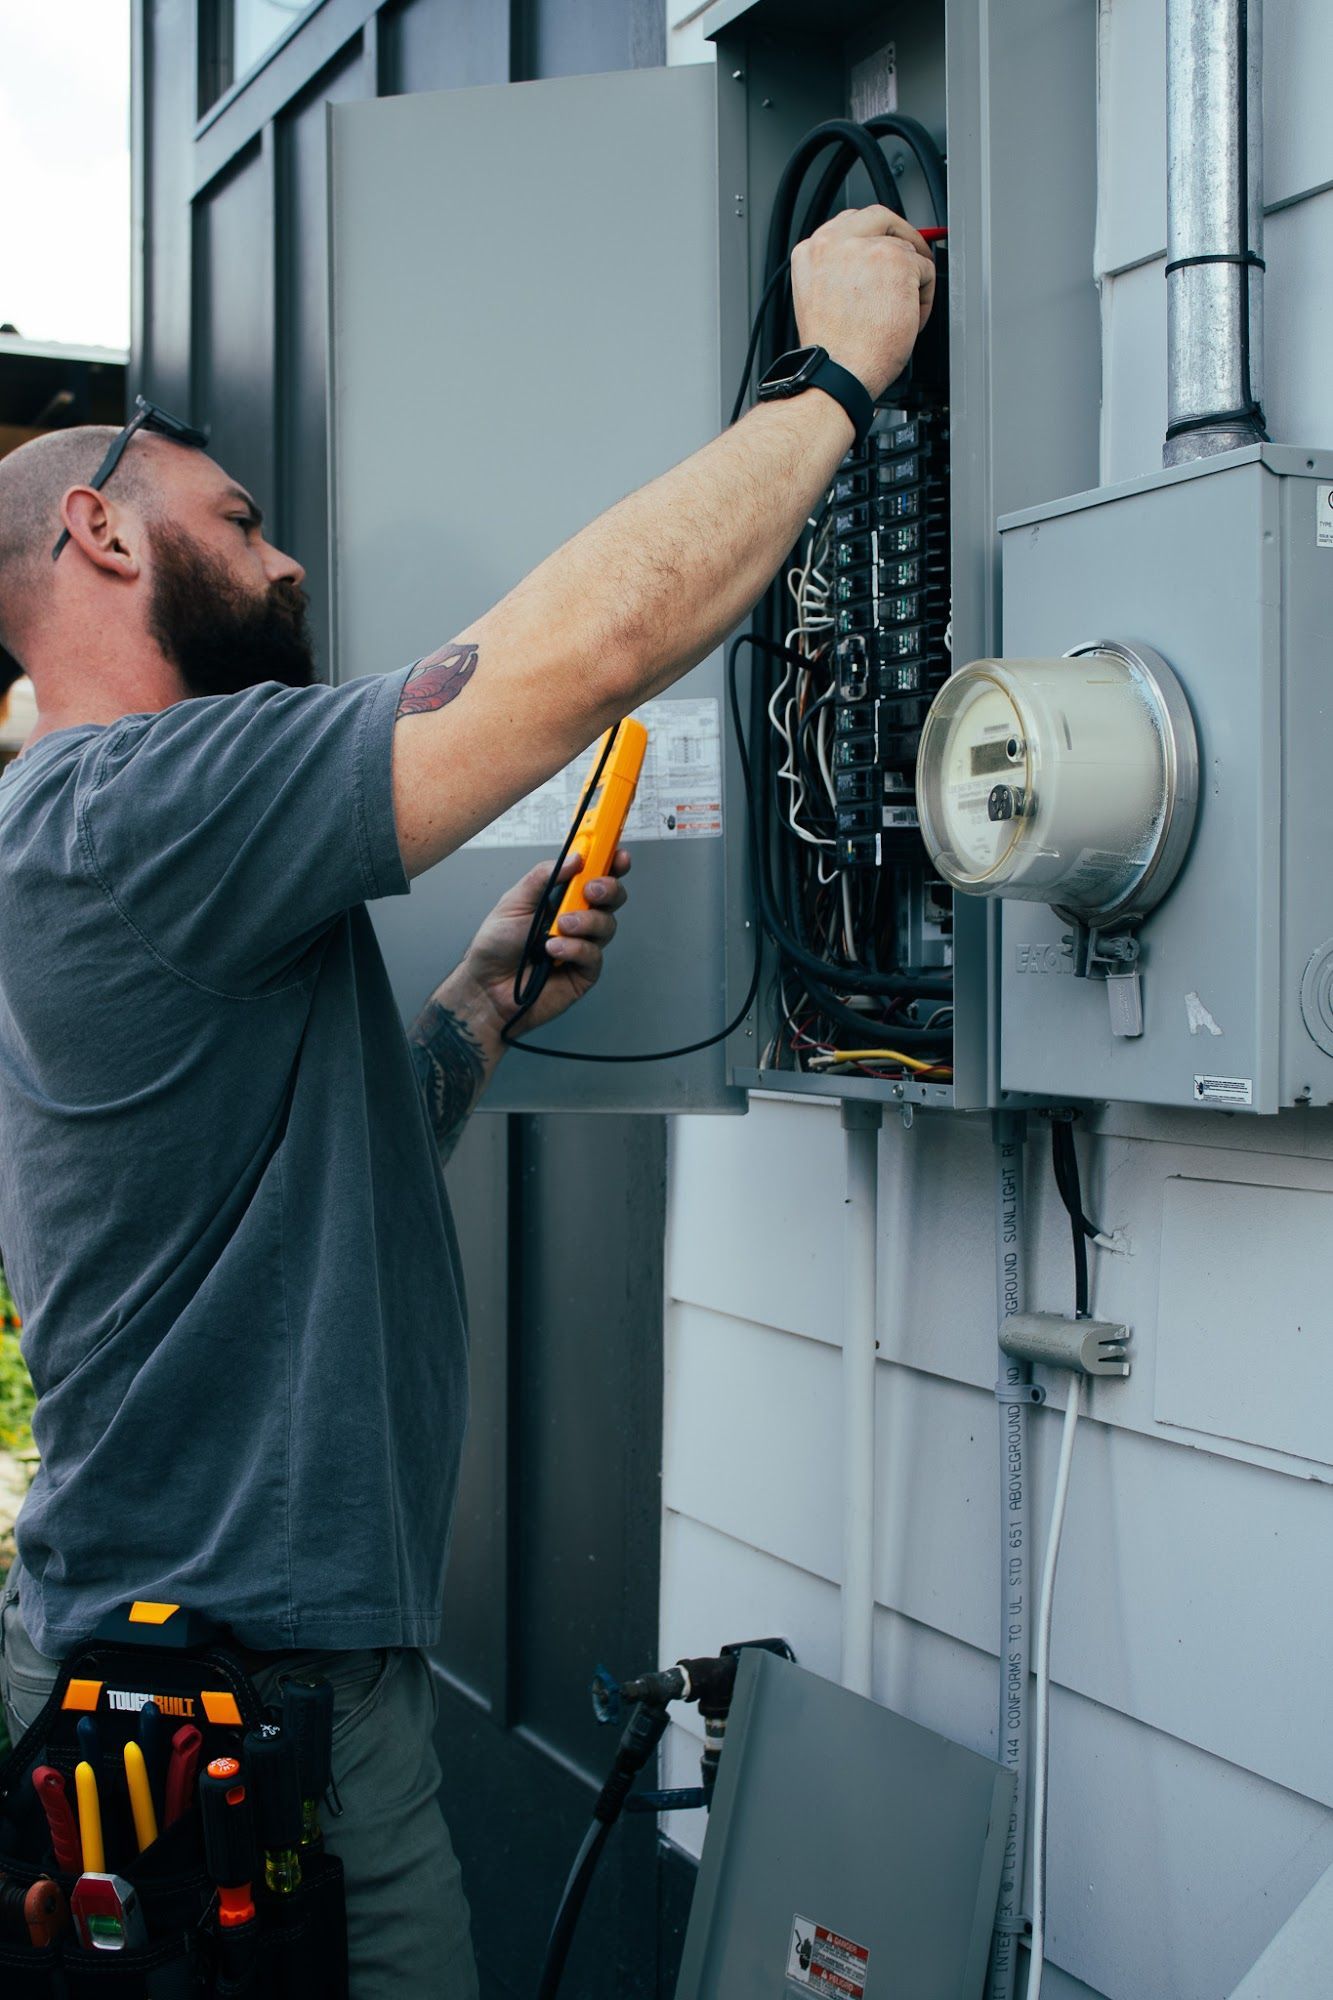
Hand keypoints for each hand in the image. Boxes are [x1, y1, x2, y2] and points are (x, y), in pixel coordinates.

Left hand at [454, 849, 631, 1040]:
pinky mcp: (584, 971)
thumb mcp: (514, 901)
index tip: (618, 855)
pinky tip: (554, 951)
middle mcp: (577, 918)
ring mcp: (583, 944)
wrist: (487, 986)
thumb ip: (544, 877)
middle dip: (607, 888)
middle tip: (589, 890)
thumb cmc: (496, 947)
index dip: (611, 862)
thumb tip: (574, 859)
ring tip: (559, 927)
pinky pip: (594, 954)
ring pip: (607, 924)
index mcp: (561, 897)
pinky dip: (576, 949)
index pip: (594, 874)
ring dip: (585, 921)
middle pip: (612, 897)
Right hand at [791, 205, 935, 400]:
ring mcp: (866, 248)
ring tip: (900, 314)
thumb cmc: (833, 350)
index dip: (872, 235)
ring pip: (906, 249)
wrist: (838, 372)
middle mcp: (834, 242)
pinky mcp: (896, 261)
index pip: (849, 223)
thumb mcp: (821, 298)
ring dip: (911, 280)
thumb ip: (839, 271)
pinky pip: (926, 270)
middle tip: (913, 260)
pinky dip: (924, 298)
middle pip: (880, 216)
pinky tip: (908, 320)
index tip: (884, 248)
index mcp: (812, 251)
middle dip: (901, 235)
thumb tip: (869, 266)